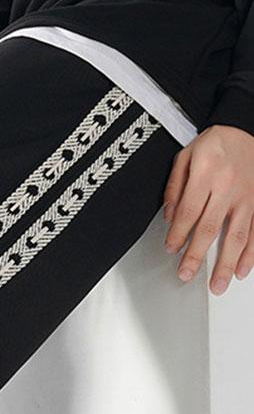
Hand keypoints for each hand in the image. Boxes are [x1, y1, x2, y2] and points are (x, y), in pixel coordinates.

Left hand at [163, 124, 253, 294]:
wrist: (246, 128)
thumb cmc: (215, 144)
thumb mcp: (186, 156)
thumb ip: (175, 187)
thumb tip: (168, 217)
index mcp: (207, 174)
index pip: (189, 211)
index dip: (178, 233)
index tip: (171, 249)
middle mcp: (228, 187)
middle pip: (211, 227)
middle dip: (197, 255)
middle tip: (186, 274)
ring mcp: (247, 197)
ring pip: (237, 235)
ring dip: (227, 263)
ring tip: (218, 284)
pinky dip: (251, 254)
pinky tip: (244, 270)